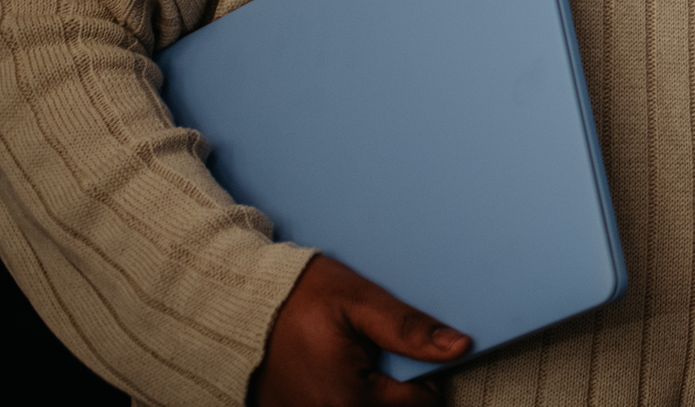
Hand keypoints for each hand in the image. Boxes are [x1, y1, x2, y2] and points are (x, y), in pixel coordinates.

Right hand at [250, 255, 468, 405]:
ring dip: (371, 393)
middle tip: (376, 354)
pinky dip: (344, 395)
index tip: (407, 350)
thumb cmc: (297, 297)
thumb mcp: (359, 301)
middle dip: (396, 389)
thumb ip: (409, 329)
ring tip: (355, 362)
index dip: (426, 377)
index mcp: (350, 399)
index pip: (421, 405)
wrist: (235, 304)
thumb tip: (459, 347)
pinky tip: (332, 372)